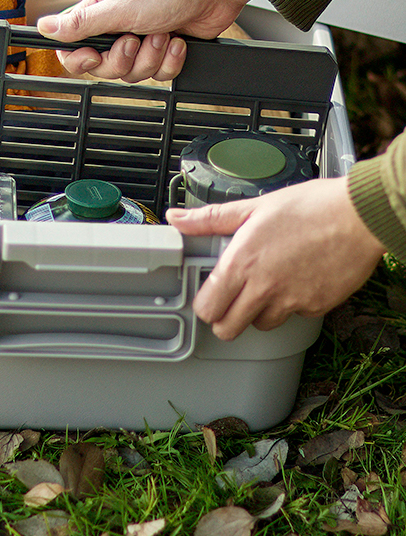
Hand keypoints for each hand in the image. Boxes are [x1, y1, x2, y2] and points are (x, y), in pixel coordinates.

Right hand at [36, 0, 257, 82]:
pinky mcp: (164, 52)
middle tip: (135, 39)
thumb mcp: (120, 6)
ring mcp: (141, 40)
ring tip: (162, 34)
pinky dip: (170, 61)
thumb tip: (45, 27)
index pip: (73, 47)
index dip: (80, 60)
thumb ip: (82, 22)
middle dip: (123, 59)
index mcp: (101, 11)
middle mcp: (118, 27)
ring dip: (151, 57)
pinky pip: (159, 75)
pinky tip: (177, 41)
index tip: (94, 56)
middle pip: (104, 67)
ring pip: (133, 73)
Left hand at [166, 177, 384, 339]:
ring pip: (262, 324)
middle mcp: (264, 287)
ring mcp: (291, 301)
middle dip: (228, 317)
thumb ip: (211, 219)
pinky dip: (294, 303)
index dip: (206, 304)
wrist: (359, 216)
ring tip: (272, 281)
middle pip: (228, 329)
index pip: (207, 308)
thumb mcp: (254, 207)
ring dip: (261, 310)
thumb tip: (177, 217)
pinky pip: (295, 315)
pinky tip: (300, 277)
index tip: (211, 295)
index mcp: (242, 262)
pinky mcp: (316, 307)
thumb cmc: (310, 206)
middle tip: (235, 299)